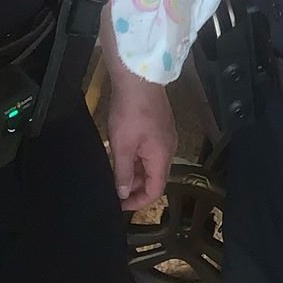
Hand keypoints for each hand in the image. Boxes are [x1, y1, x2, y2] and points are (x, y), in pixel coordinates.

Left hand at [107, 72, 175, 209]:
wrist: (139, 77)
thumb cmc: (131, 111)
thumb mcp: (122, 146)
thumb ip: (123, 172)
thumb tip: (123, 192)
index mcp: (161, 157)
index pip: (155, 190)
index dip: (138, 202)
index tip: (120, 205)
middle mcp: (168, 149)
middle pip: (154, 177)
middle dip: (135, 186)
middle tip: (114, 189)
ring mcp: (165, 136)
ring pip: (151, 163)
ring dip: (135, 171)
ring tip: (115, 172)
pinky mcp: (159, 126)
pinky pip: (150, 150)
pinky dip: (137, 157)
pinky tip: (123, 152)